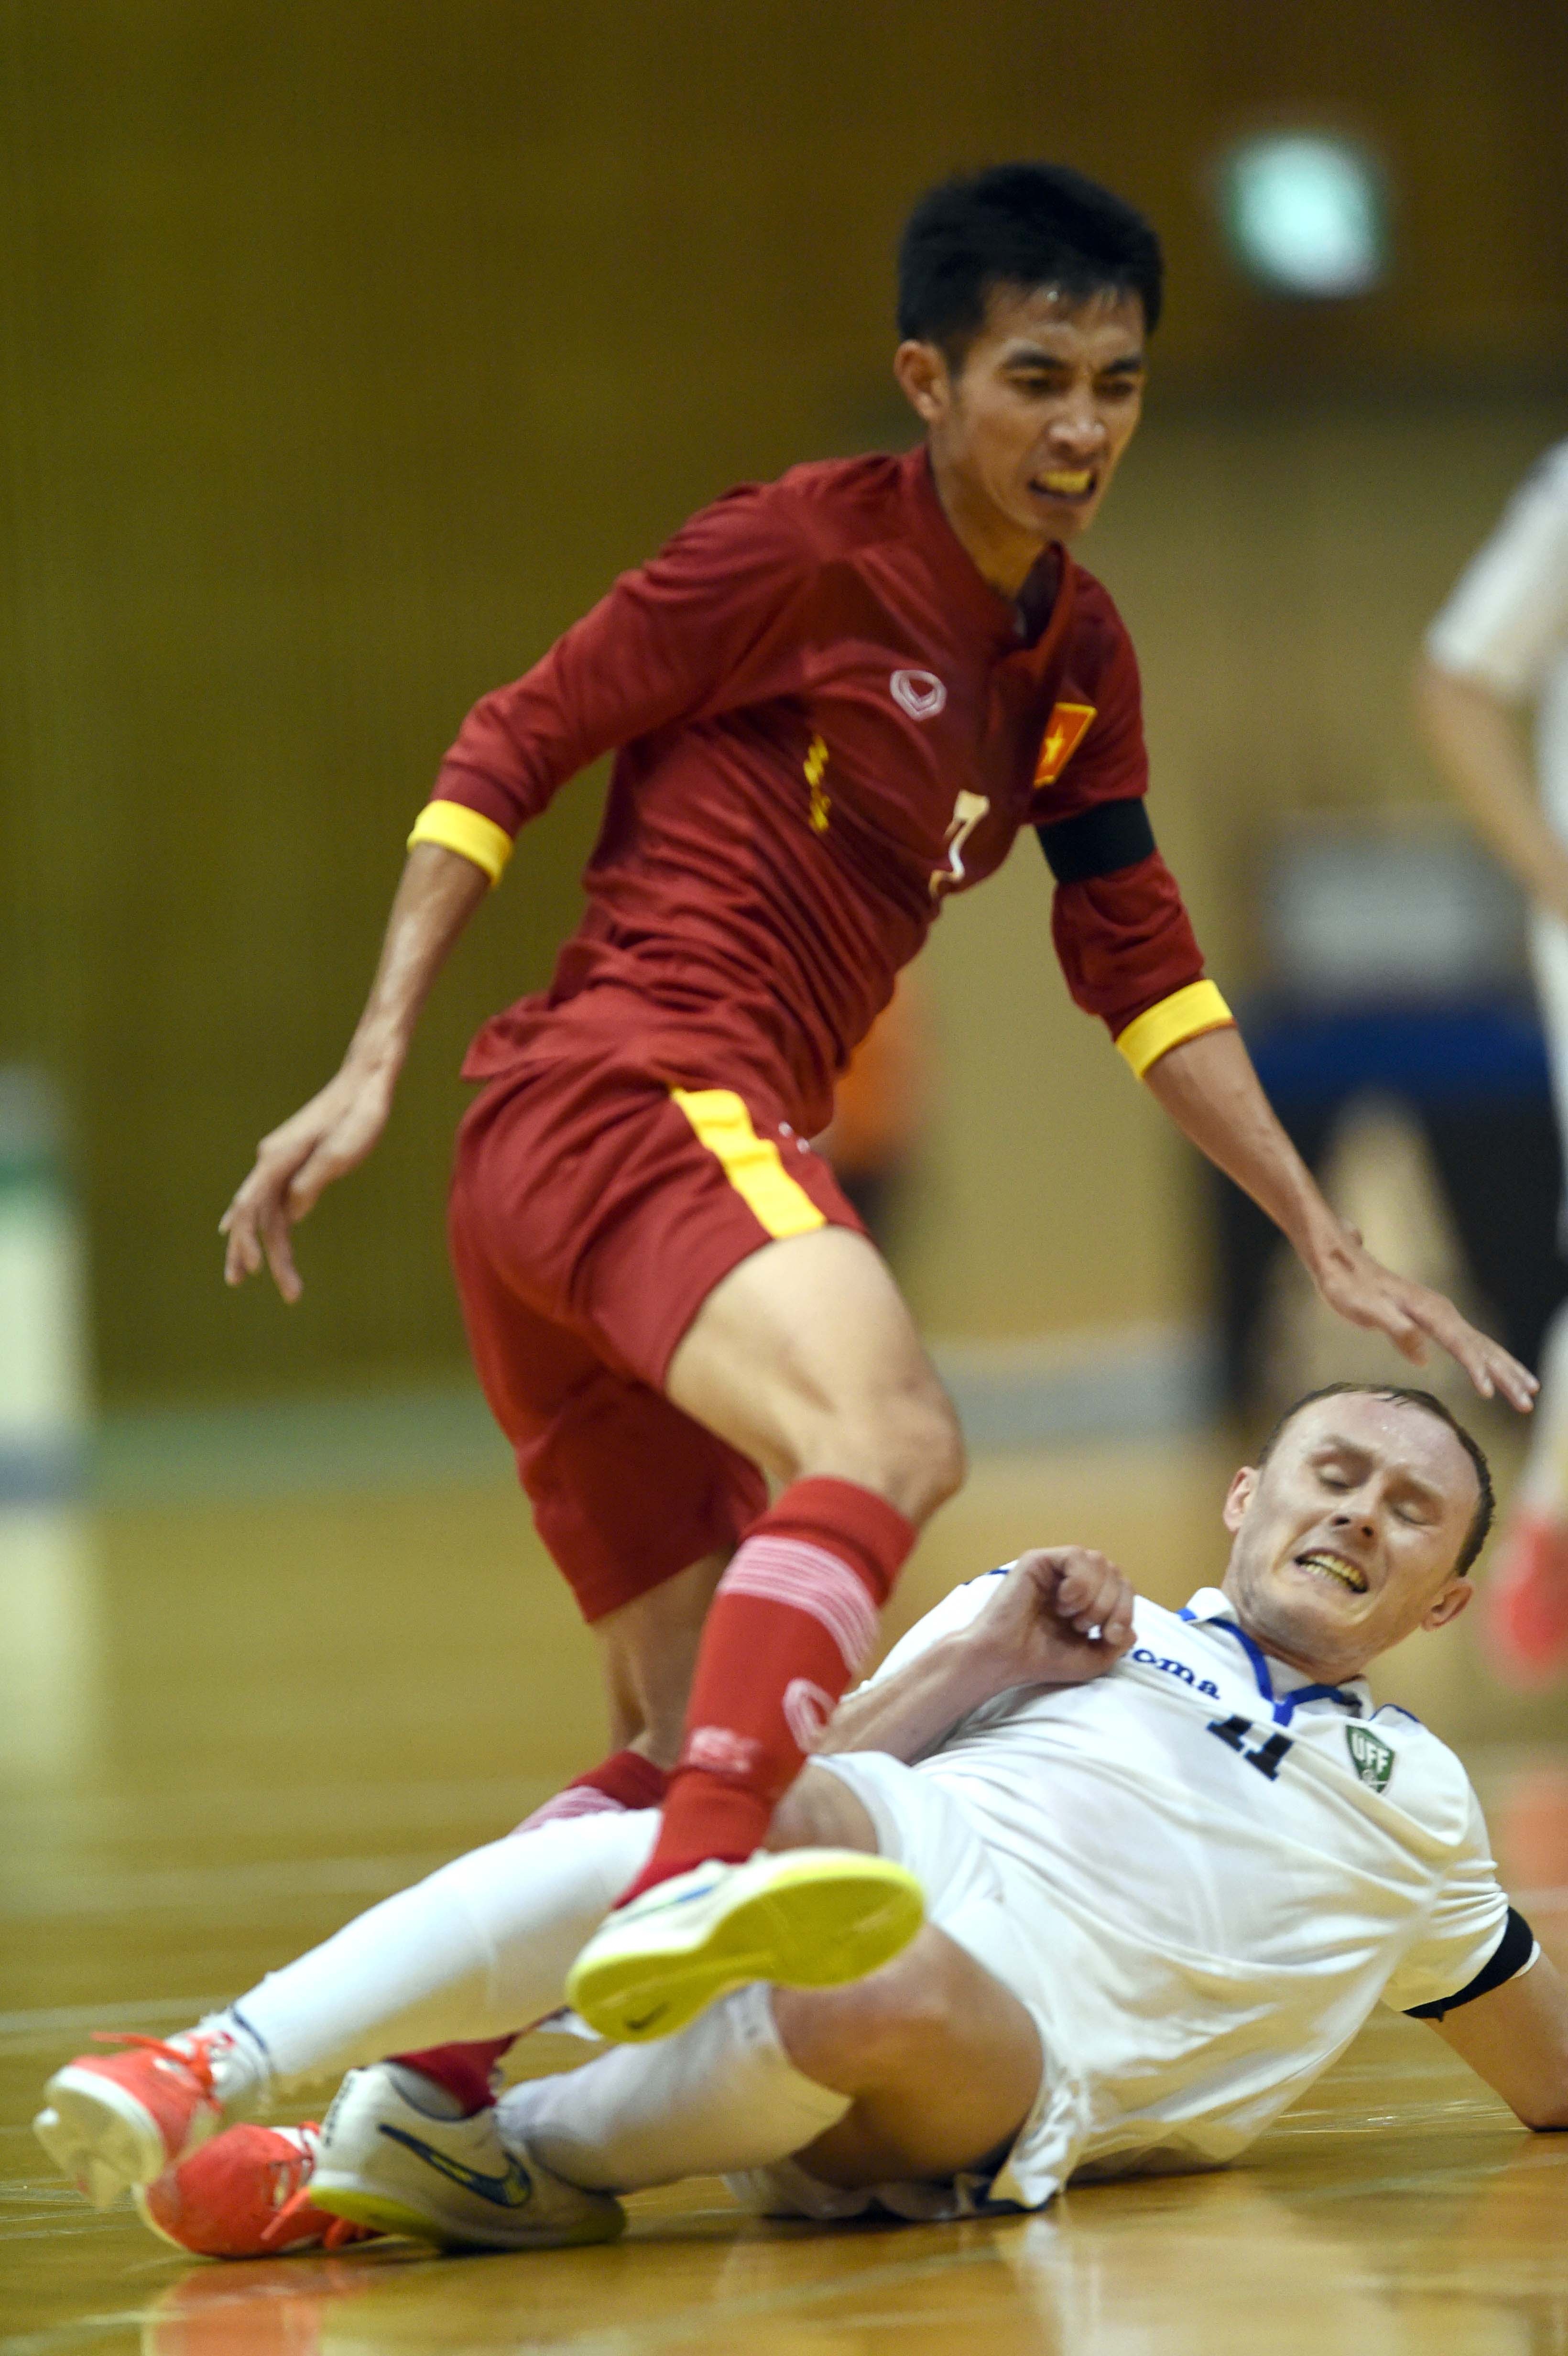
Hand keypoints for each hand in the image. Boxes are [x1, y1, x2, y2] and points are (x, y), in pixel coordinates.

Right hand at [219, 1060, 396, 1301]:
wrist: (365, 1083)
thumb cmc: (359, 1117)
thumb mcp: (341, 1153)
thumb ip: (312, 1182)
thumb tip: (293, 1213)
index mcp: (278, 1157)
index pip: (251, 1206)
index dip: (247, 1240)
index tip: (252, 1270)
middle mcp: (271, 1160)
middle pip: (252, 1213)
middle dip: (247, 1251)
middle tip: (238, 1283)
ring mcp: (281, 1162)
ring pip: (263, 1211)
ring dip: (262, 1245)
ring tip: (254, 1278)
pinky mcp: (295, 1165)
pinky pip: (275, 1202)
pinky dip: (269, 1227)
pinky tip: (264, 1247)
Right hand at [959, 1547, 1136, 1690]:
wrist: (1005, 1659)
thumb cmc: (1042, 1660)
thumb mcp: (1091, 1660)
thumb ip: (1116, 1645)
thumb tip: (1132, 1630)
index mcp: (1086, 1597)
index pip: (1122, 1587)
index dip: (1127, 1610)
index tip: (1112, 1636)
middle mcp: (1072, 1577)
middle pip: (1115, 1572)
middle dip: (1113, 1605)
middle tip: (1087, 1629)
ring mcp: (1055, 1567)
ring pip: (1099, 1561)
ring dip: (1095, 1596)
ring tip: (1073, 1618)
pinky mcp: (1038, 1560)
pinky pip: (1075, 1556)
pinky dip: (1079, 1583)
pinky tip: (1063, 1603)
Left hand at [1309, 1222, 1537, 1412]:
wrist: (1341, 1263)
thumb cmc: (1349, 1288)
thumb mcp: (1367, 1311)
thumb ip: (1397, 1330)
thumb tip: (1423, 1356)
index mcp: (1431, 1312)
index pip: (1462, 1346)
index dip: (1477, 1369)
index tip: (1489, 1393)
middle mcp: (1442, 1312)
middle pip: (1483, 1347)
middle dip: (1507, 1375)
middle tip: (1528, 1402)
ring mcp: (1440, 1315)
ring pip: (1481, 1346)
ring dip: (1505, 1370)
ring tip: (1528, 1393)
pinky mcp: (1434, 1320)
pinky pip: (1469, 1344)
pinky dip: (1488, 1361)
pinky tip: (1495, 1376)